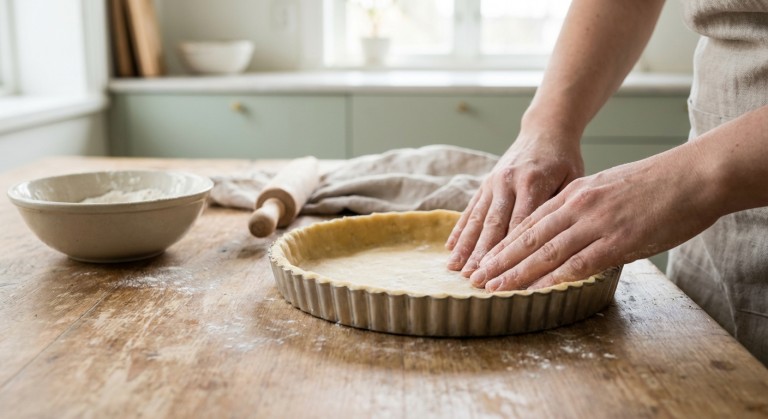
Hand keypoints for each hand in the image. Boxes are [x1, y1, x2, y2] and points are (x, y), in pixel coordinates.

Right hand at [445, 132, 583, 276]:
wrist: (545, 130)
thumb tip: (550, 245)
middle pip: (493, 226)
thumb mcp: (573, 180)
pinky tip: (450, 248)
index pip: (520, 226)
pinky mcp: (484, 184)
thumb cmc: (564, 160)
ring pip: (477, 220)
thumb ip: (559, 209)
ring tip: (456, 269)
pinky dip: (459, 230)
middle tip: (473, 280)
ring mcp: (493, 183)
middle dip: (482, 256)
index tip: (504, 276)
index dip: (511, 253)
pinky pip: (470, 210)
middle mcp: (508, 183)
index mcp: (533, 183)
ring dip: (465, 247)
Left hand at [468, 146, 720, 290]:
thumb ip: (586, 209)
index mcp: (573, 193)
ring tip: (493, 288)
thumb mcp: (608, 188)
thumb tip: (572, 233)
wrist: (693, 175)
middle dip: (498, 260)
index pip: (529, 222)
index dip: (503, 243)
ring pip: (545, 251)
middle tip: (475, 278)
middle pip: (527, 237)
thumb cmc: (656, 184)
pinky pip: (578, 262)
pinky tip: (535, 291)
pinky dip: (553, 278)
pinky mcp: (617, 239)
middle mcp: (577, 206)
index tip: (484, 259)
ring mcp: (595, 222)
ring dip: (516, 272)